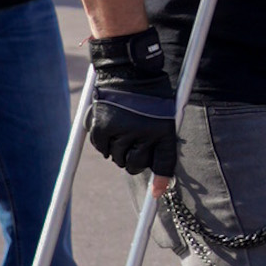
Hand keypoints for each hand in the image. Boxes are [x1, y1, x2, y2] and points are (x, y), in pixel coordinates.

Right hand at [87, 29, 178, 177]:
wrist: (130, 71)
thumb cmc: (151, 94)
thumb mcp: (164, 115)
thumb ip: (158, 140)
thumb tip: (150, 167)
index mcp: (164, 131)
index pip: (164, 163)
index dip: (161, 181)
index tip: (157, 194)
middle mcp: (144, 134)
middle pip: (135, 165)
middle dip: (133, 160)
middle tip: (133, 146)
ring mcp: (122, 131)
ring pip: (116, 157)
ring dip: (118, 149)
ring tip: (123, 129)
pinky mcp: (102, 127)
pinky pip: (101, 147)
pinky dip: (103, 142)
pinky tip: (110, 126)